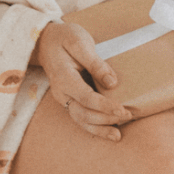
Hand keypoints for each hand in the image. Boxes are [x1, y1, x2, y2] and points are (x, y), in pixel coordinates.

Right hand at [32, 19, 131, 138]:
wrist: (45, 40)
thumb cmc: (65, 38)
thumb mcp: (80, 42)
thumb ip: (96, 63)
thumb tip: (112, 83)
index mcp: (63, 78)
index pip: (86, 97)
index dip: (105, 106)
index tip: (122, 110)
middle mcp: (61, 92)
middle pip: (83, 113)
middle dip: (106, 119)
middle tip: (128, 116)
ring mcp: (64, 97)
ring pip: (81, 120)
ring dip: (100, 129)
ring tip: (118, 136)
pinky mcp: (70, 99)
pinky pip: (81, 117)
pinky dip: (94, 127)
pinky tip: (109, 131)